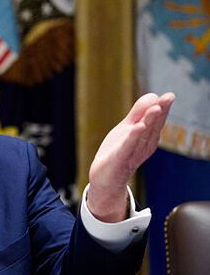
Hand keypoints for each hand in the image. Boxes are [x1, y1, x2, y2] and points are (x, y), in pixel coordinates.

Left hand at [87, 92, 174, 221]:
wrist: (106, 178)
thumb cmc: (118, 151)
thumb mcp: (128, 128)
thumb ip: (139, 113)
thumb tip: (153, 95)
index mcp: (148, 137)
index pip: (157, 120)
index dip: (163, 107)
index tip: (169, 95)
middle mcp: (144, 145)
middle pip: (153, 126)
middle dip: (160, 112)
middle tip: (167, 98)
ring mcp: (133, 152)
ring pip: (142, 135)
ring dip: (149, 121)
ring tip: (155, 108)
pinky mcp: (120, 159)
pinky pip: (127, 147)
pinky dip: (133, 137)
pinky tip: (137, 127)